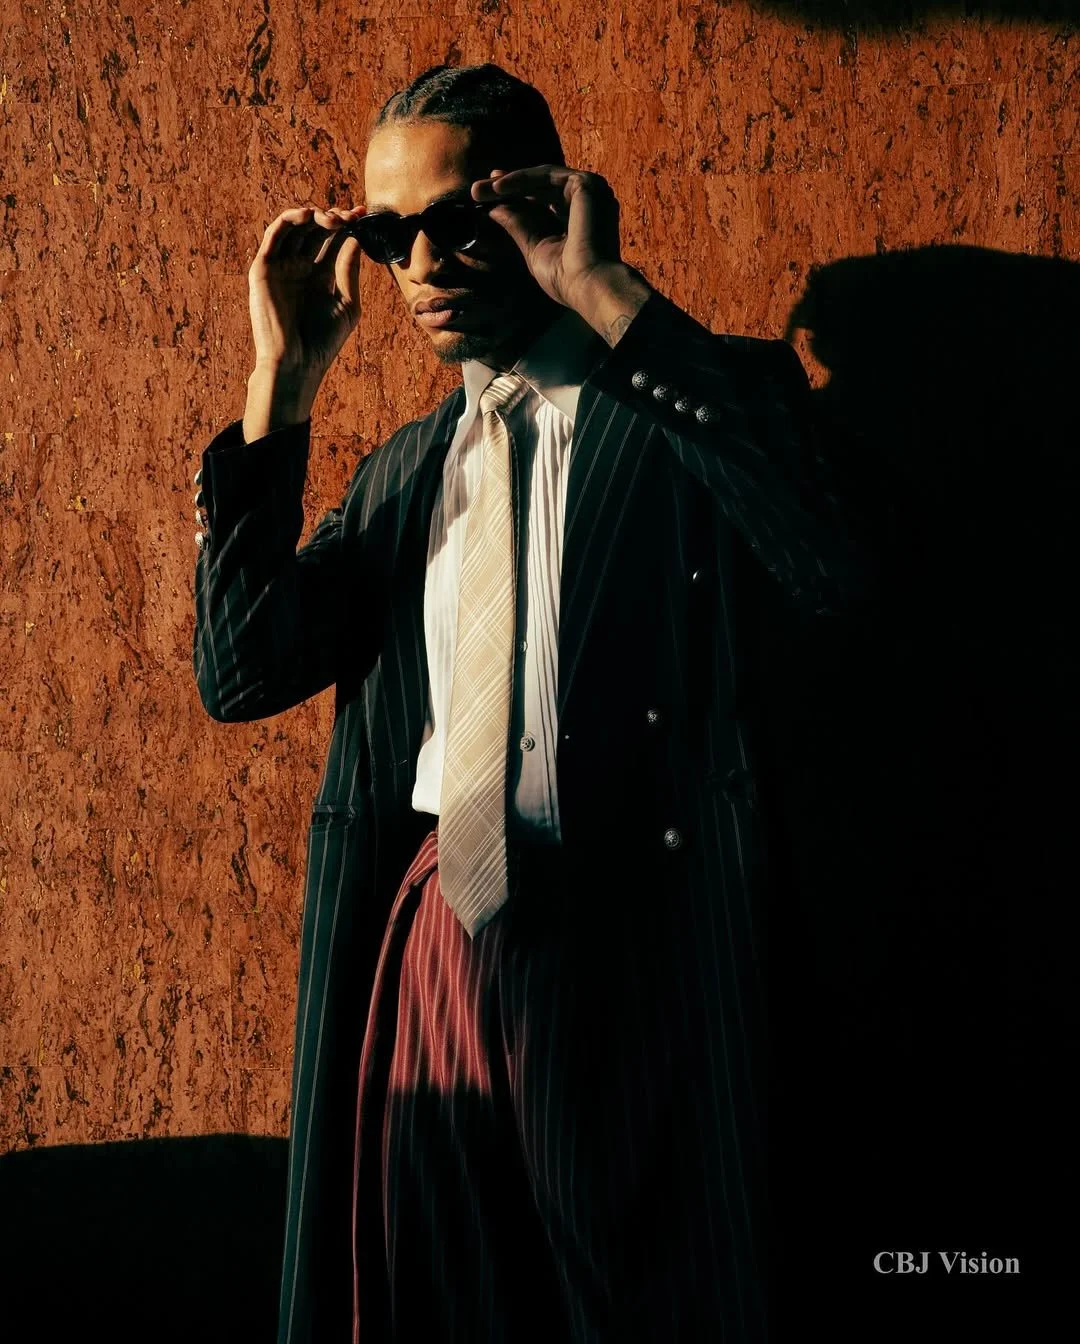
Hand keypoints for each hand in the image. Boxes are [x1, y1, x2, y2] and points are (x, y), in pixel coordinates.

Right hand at [247, 203, 365, 383]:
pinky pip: (274, 235)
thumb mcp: (347, 303)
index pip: (334, 241)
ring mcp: (282, 266)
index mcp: (321, 276)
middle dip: (335, 219)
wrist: (297, 363)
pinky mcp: (264, 268)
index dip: (348, 225)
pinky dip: (290, 219)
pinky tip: (309, 215)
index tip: (364, 215)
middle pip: (317, 231)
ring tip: (334, 218)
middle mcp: (301, 268)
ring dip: (315, 216)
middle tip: (351, 216)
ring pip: (296, 228)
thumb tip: (356, 238)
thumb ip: (349, 270)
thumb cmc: (323, 341)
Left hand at [471, 165, 623, 312]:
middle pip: (540, 186)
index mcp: (580, 219)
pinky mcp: (585, 184)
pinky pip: (546, 174)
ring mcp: (590, 192)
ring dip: (509, 182)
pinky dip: (521, 178)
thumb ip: (518, 225)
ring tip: (480, 191)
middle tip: (477, 190)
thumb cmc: (567, 279)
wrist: (588, 285)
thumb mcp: (534, 247)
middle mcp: (588, 203)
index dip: (516, 196)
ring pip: (541, 178)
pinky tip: (497, 187)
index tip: (489, 196)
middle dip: (507, 188)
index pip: (544, 199)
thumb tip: (493, 209)